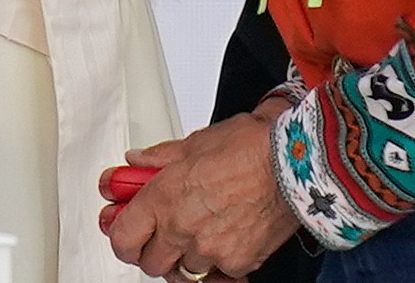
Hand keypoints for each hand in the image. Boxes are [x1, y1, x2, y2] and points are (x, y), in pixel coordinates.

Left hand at [103, 108, 298, 279]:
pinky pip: (217, 274)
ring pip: (184, 270)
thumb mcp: (193, 143)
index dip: (120, 234)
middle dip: (152, 248)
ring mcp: (210, 251)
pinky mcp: (237, 264)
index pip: (122, 238)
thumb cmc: (249, 148)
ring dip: (185, 256)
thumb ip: (158, 159)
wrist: (294, 164)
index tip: (122, 226)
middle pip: (149, 263)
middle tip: (160, 230)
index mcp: (163, 199)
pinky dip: (217, 262)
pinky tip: (223, 239)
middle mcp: (182, 230)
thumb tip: (136, 163)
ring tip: (198, 231)